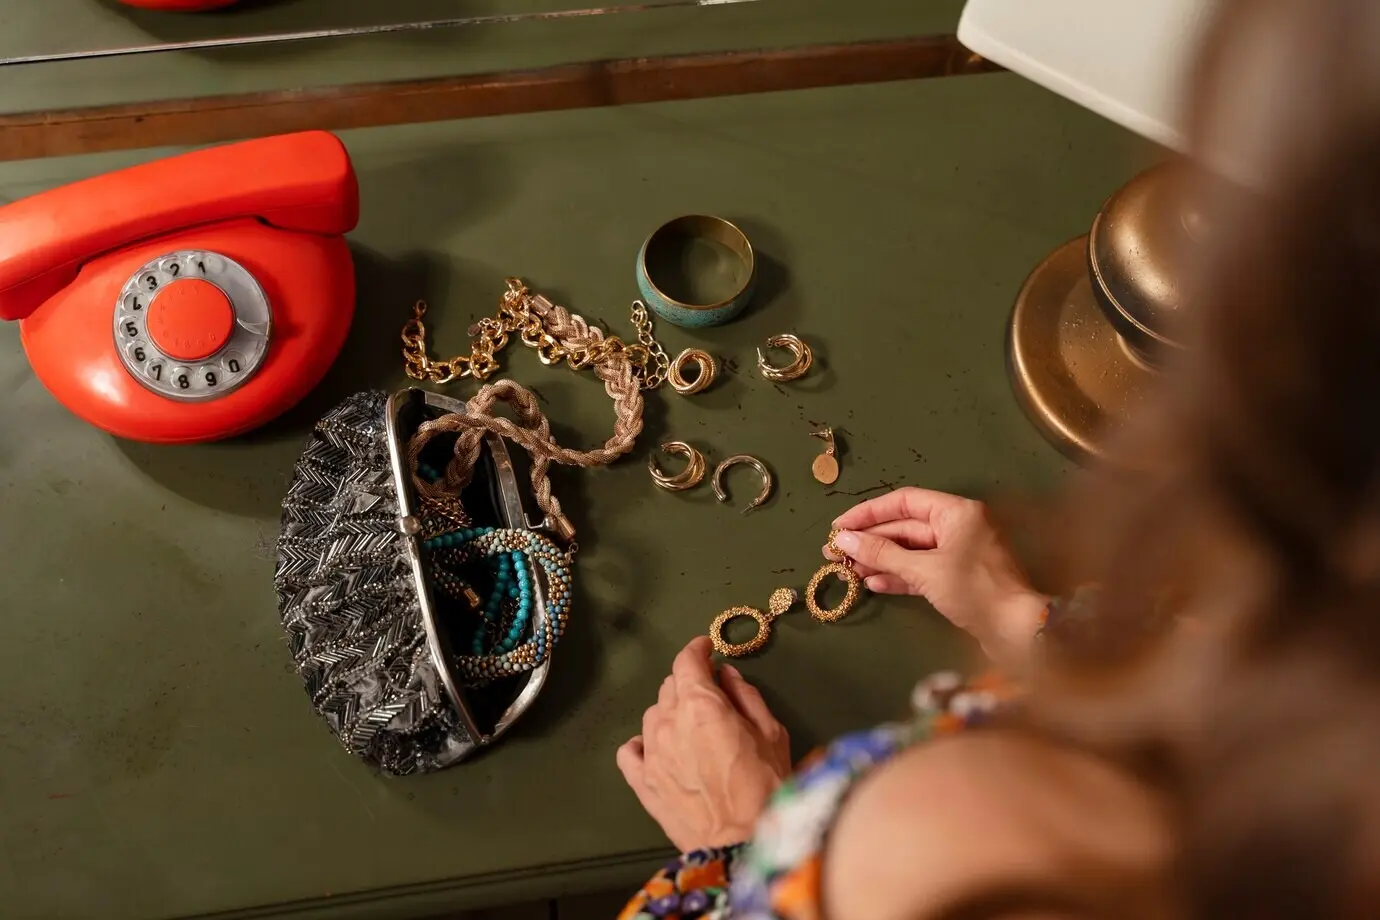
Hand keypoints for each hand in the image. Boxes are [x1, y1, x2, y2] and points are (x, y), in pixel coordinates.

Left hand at [616, 636, 791, 851]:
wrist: (743, 845)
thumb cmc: (766, 788)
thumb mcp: (771, 733)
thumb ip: (746, 697)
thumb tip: (728, 676)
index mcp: (700, 704)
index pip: (687, 660)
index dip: (697, 649)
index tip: (706, 649)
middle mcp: (668, 722)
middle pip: (671, 686)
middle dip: (690, 683)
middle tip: (711, 696)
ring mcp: (651, 753)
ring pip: (653, 714)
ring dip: (671, 712)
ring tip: (692, 727)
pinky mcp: (642, 782)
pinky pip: (630, 750)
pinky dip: (643, 743)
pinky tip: (660, 748)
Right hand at [827, 488, 1048, 664]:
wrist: (1017, 630)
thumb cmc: (974, 590)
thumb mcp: (924, 569)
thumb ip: (882, 553)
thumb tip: (843, 540)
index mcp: (957, 512)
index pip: (904, 501)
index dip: (869, 512)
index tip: (839, 526)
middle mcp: (958, 526)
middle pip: (905, 527)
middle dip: (870, 540)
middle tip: (834, 553)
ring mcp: (959, 554)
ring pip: (911, 551)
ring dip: (879, 560)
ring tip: (847, 571)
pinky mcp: (957, 579)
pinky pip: (921, 570)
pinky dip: (897, 575)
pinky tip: (872, 583)